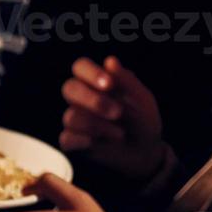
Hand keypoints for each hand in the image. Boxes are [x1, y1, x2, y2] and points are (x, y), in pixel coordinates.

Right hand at [59, 56, 166, 182]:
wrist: (146, 150)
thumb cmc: (143, 119)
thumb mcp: (142, 99)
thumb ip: (126, 81)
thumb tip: (110, 60)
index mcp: (96, 81)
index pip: (81, 67)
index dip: (91, 73)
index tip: (109, 84)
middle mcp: (82, 98)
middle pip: (69, 88)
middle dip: (94, 101)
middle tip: (118, 113)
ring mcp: (76, 119)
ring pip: (71, 116)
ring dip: (98, 125)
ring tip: (120, 134)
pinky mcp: (73, 141)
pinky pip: (66, 138)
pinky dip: (81, 140)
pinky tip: (95, 142)